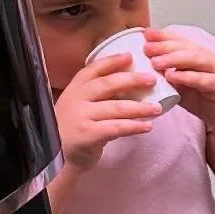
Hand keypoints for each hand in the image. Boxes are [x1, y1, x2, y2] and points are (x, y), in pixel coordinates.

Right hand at [53, 52, 162, 170]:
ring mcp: (80, 117)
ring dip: (140, 107)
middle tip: (153, 79)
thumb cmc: (76, 129)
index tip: (130, 56)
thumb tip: (133, 85)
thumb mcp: (82, 107)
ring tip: (157, 108)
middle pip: (106, 85)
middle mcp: (75, 99)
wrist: (57, 158)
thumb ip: (99, 97)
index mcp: (74, 89)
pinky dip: (133, 126)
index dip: (111, 61)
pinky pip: (115, 128)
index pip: (93, 70)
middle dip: (131, 80)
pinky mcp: (87, 135)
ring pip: (115, 107)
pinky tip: (148, 127)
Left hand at [143, 30, 214, 131]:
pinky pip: (204, 80)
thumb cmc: (201, 97)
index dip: (163, 36)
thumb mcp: (179, 83)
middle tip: (147, 49)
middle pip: (186, 47)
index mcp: (196, 55)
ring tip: (156, 62)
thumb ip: (165, 72)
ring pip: (196, 59)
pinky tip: (173, 77)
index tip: (145, 34)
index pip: (179, 41)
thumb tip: (141, 64)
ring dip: (175, 59)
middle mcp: (207, 59)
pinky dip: (188, 77)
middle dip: (165, 46)